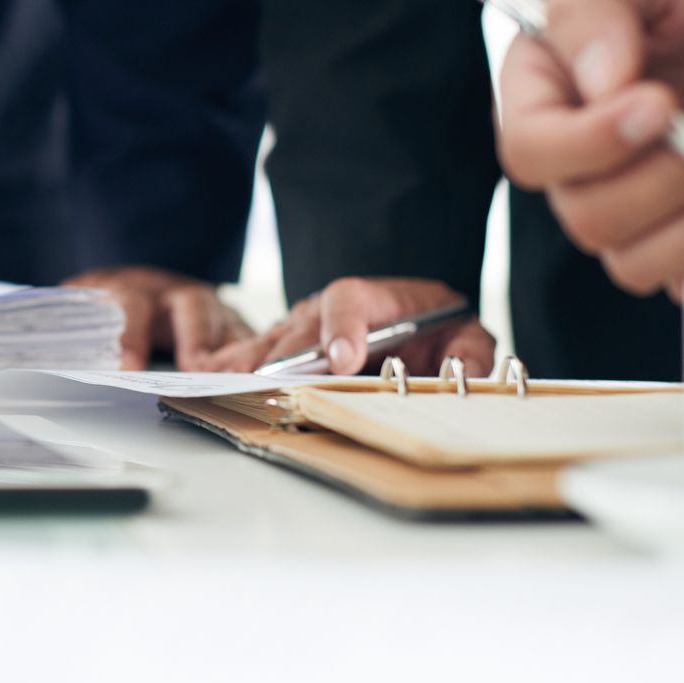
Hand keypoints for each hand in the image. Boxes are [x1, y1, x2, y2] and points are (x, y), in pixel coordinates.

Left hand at [63, 266, 251, 370]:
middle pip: (193, 308)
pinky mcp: (234, 326)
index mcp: (134, 286)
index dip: (130, 335)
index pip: (132, 304)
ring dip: (235, 351)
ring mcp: (210, 307)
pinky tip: (265, 378)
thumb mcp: (82, 311)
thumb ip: (72, 329)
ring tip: (239, 380)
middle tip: (198, 370)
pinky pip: (252, 340)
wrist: (133, 287)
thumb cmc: (107, 308)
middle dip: (198, 338)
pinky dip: (259, 358)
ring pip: (229, 322)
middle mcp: (178, 293)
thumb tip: (50, 352)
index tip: (128, 369)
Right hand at [205, 278, 493, 376]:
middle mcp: (337, 305)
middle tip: (271, 385)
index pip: (349, 297)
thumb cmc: (442, 328)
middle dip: (286, 355)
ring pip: (276, 335)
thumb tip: (464, 373)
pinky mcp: (292, 339)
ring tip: (225, 378)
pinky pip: (259, 347)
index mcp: (382, 297)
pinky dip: (234, 360)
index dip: (342, 325)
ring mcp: (309, 320)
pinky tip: (212, 372)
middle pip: (302, 323)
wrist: (423, 319)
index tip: (341, 358)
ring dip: (252, 359)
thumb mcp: (469, 336)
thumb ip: (471, 351)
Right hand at [499, 0, 683, 298]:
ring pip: (642, 263)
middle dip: (667, 176)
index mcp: (546, 97)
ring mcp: (645, 203)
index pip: (531, 153)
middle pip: (589, 219)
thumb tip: (596, 82)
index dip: (587, 145)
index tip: (657, 103)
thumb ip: (596, 8)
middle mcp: (586, 162)